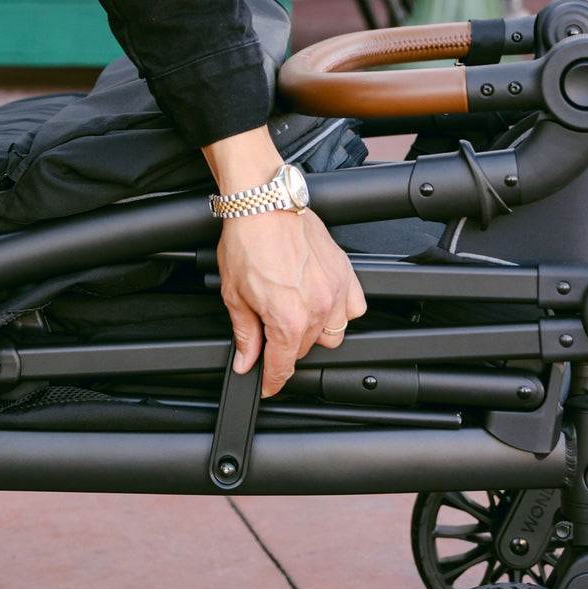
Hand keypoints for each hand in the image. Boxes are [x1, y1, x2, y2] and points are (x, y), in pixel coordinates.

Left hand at [203, 125, 365, 395]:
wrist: (264, 204)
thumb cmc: (246, 240)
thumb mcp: (234, 293)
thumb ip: (245, 333)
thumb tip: (246, 361)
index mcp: (288, 318)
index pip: (284, 365)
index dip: (272, 380)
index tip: (267, 384)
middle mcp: (317, 308)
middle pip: (306, 349)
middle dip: (286, 347)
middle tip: (270, 330)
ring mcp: (335, 291)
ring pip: (333, 333)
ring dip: (314, 331)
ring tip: (294, 314)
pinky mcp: (346, 273)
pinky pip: (353, 308)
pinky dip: (339, 311)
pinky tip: (321, 303)